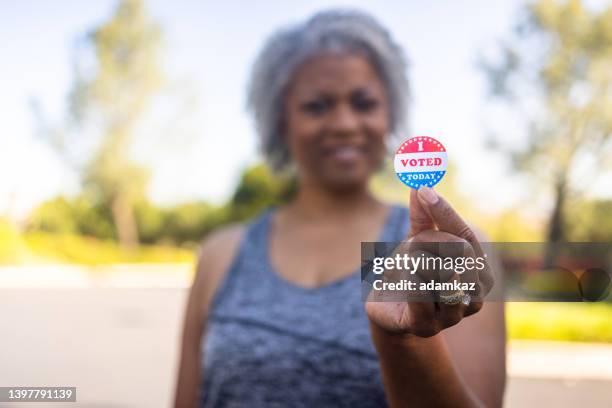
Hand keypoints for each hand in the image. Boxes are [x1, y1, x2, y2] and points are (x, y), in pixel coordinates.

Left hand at [365, 187, 493, 337]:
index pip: (468, 238)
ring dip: (416, 261)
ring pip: (441, 273)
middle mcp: (472, 296)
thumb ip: (422, 217)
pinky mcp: (424, 326)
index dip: (446, 213)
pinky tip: (405, 274)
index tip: (424, 191)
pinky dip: (411, 280)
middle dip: (428, 240)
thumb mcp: (416, 242)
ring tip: (405, 264)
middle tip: (409, 242)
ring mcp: (450, 316)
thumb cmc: (410, 273)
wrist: (387, 310)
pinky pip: (422, 298)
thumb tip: (421, 184)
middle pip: (457, 252)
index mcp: (477, 273)